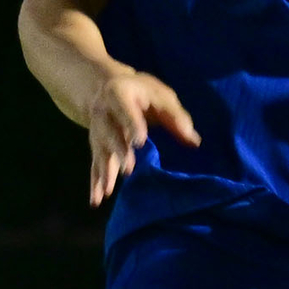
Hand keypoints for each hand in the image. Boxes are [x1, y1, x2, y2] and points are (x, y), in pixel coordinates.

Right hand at [80, 68, 199, 202]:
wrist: (103, 87)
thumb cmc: (140, 92)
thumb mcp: (160, 95)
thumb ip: (176, 116)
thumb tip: (194, 142)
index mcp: (119, 95)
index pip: (126, 111)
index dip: (132, 125)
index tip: (139, 141)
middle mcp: (103, 115)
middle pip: (110, 135)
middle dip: (119, 153)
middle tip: (129, 170)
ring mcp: (97, 133)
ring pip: (100, 153)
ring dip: (105, 172)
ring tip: (108, 191)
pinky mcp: (96, 147)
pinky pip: (95, 165)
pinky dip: (95, 183)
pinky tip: (96, 201)